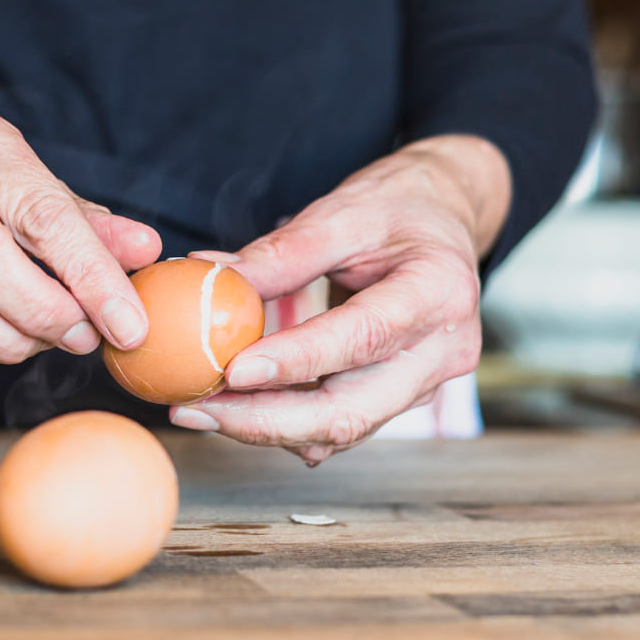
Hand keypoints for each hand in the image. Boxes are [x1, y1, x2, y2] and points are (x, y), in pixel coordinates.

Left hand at [170, 136, 509, 464]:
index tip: (232, 371)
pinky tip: (234, 410)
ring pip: (342, 430)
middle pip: (352, 411)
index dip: (295, 362)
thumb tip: (213, 279)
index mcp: (438, 292)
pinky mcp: (400, 399)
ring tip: (199, 409)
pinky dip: (285, 423)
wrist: (444, 222)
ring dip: (265, 428)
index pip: (362, 338)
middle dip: (266, 421)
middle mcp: (442, 352)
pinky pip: (340, 426)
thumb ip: (284, 252)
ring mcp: (425, 385)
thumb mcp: (344, 211)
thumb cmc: (397, 209)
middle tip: (195, 409)